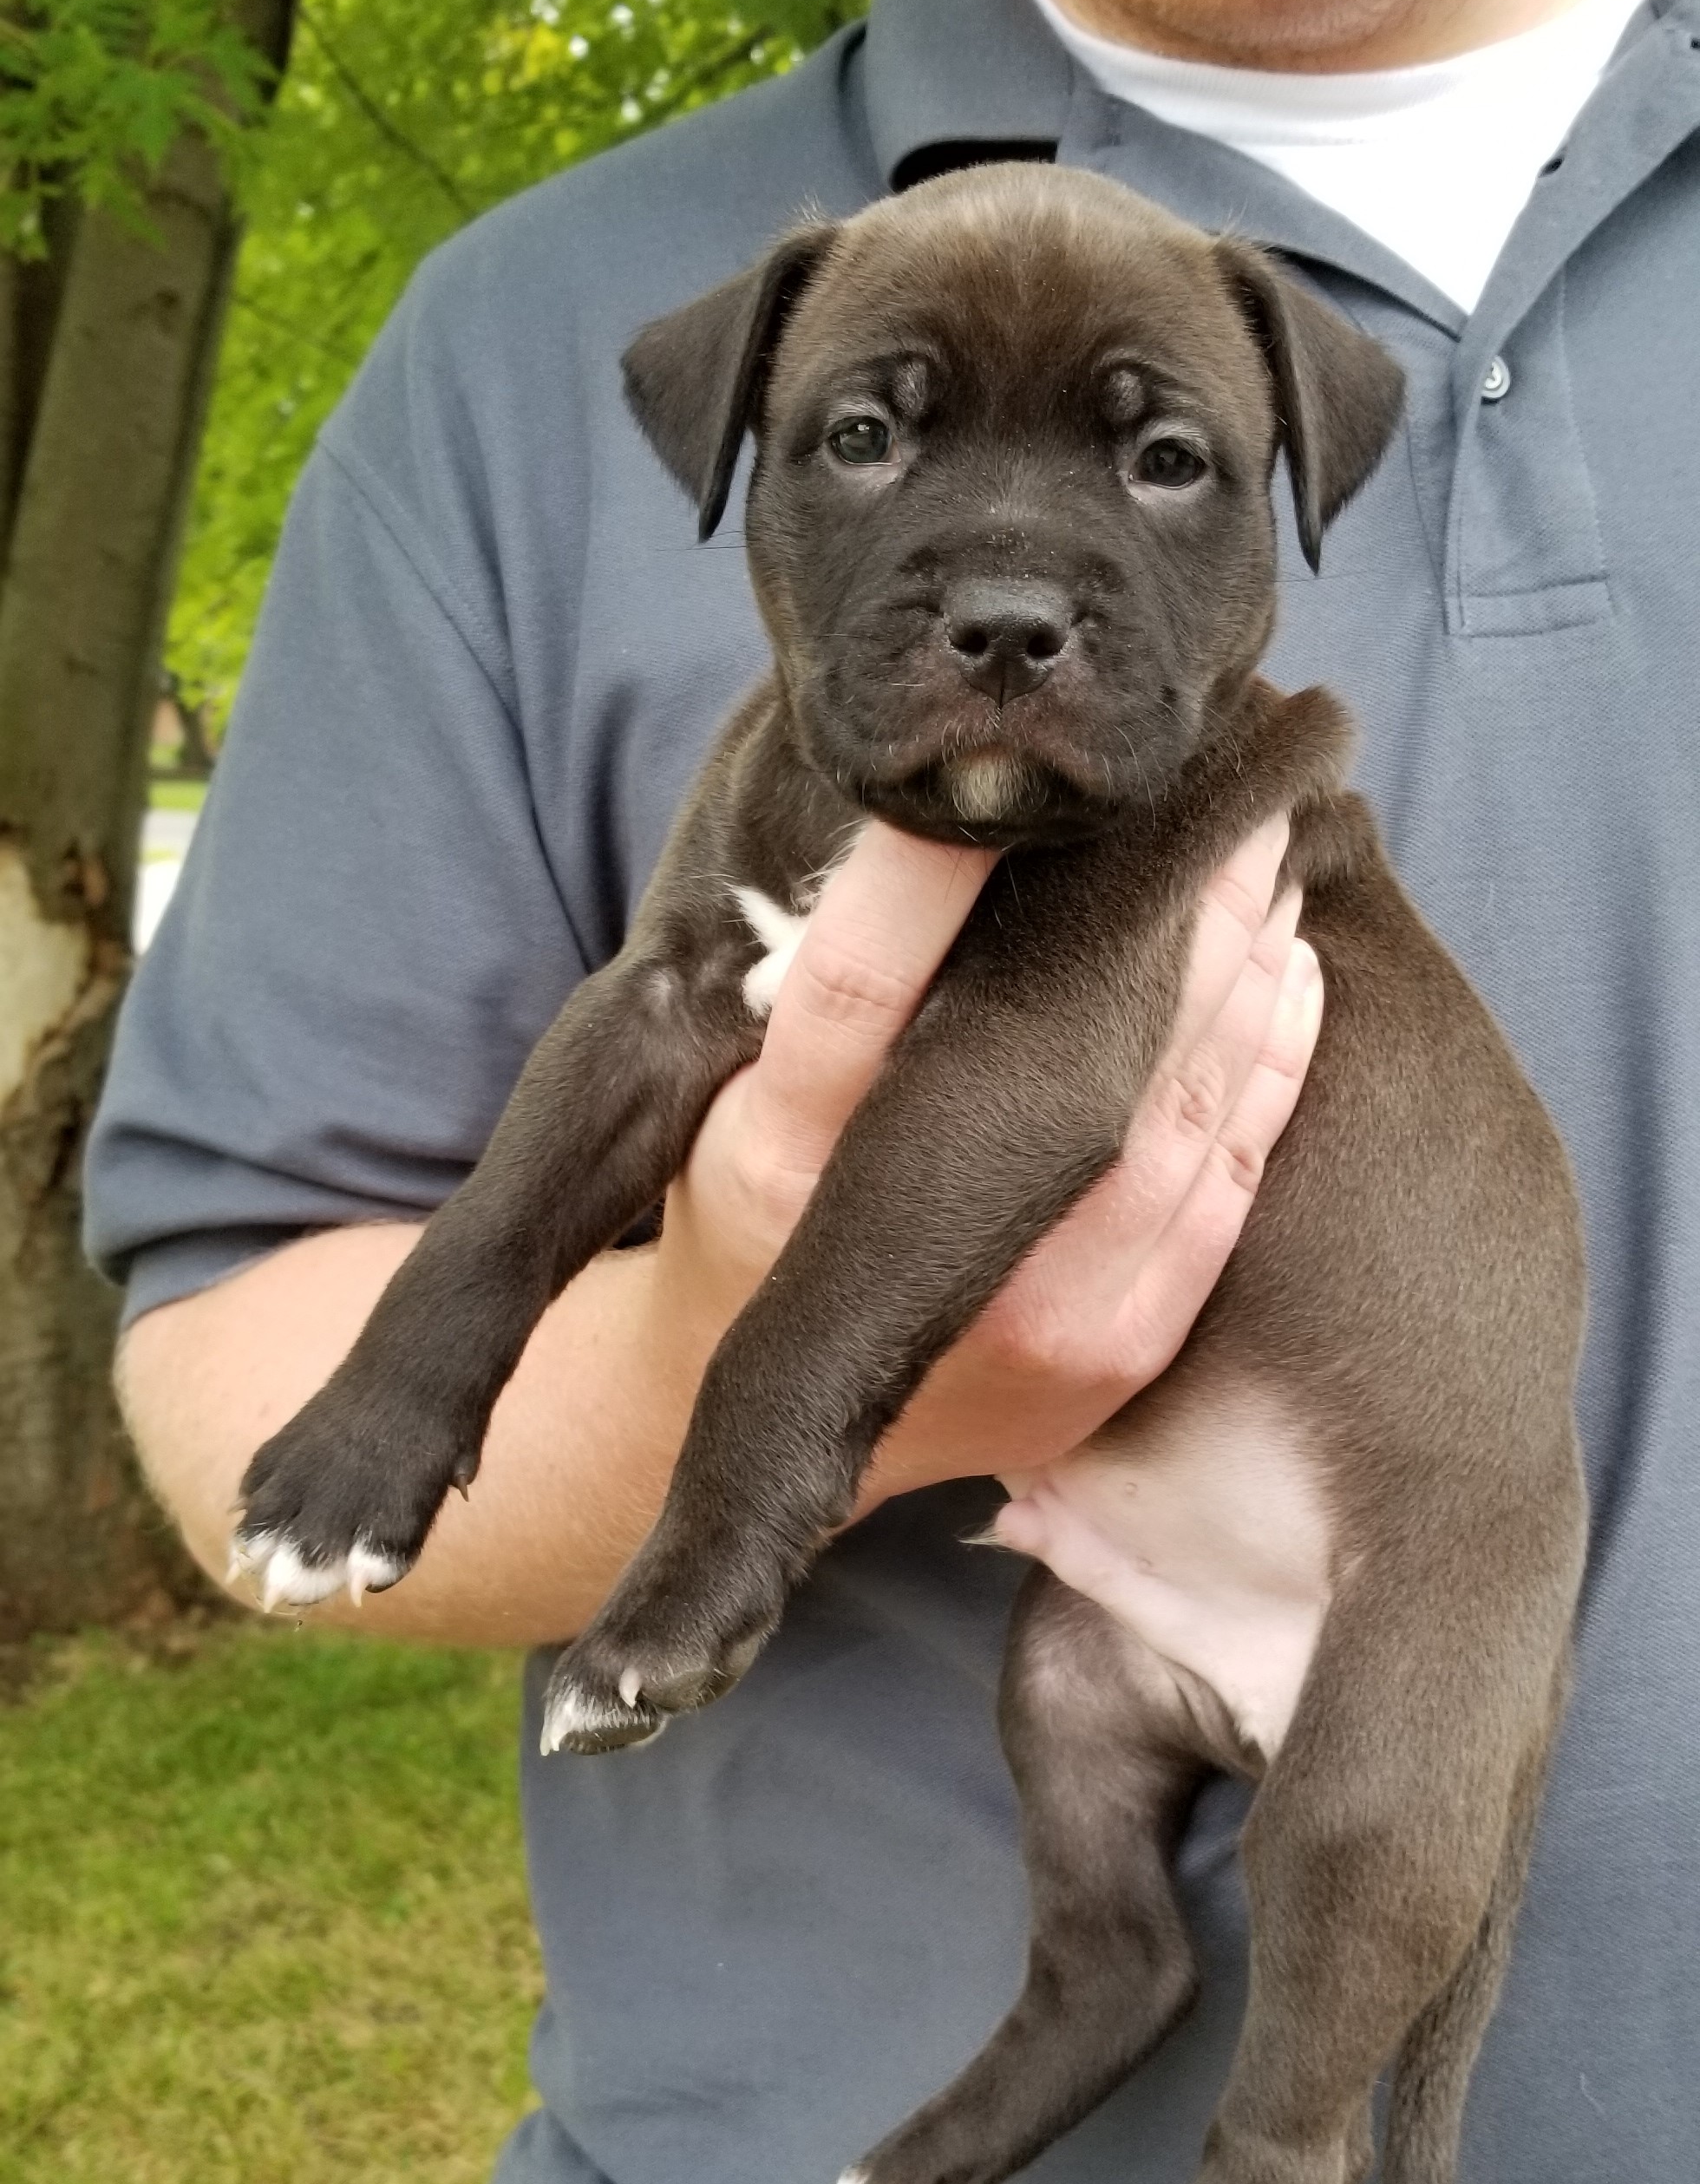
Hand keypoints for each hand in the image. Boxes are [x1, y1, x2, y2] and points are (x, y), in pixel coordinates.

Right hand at [645, 810, 1321, 1501]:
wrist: (798, 1410)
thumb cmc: (768, 1201)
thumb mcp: (746, 1089)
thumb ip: (830, 987)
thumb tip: (959, 821)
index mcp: (781, 1156)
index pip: (854, 988)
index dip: (926, 875)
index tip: (1017, 773)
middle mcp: (907, 1244)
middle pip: (1064, 1051)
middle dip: (1167, 912)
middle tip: (1229, 796)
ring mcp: (1023, 1314)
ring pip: (1169, 1115)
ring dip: (1241, 975)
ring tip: (1273, 860)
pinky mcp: (1108, 1352)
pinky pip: (1220, 1193)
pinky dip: (1267, 1074)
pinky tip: (1289, 978)